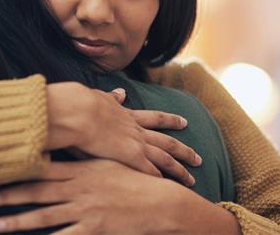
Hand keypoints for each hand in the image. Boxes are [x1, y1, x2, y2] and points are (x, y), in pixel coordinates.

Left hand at [0, 160, 239, 233]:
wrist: (161, 203)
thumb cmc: (133, 180)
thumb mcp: (105, 163)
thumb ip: (80, 156)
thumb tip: (60, 144)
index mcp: (79, 170)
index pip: (40, 167)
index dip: (15, 169)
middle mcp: (78, 189)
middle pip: (36, 191)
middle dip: (7, 195)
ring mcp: (85, 210)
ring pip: (44, 216)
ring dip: (18, 221)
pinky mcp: (94, 230)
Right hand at [46, 82, 200, 184]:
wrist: (80, 112)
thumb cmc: (83, 104)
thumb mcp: (100, 97)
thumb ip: (111, 97)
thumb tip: (121, 92)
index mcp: (127, 115)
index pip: (154, 118)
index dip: (170, 121)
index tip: (183, 122)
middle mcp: (136, 130)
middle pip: (167, 141)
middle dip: (183, 150)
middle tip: (198, 158)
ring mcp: (136, 144)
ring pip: (165, 158)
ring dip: (179, 169)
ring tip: (192, 179)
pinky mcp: (131, 157)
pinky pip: (150, 171)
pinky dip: (160, 179)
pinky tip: (167, 188)